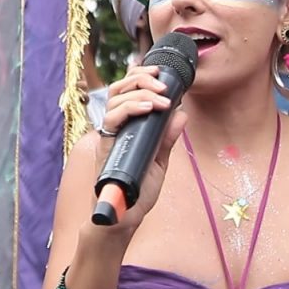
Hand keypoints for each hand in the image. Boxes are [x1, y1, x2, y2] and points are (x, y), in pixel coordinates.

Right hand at [95, 65, 187, 233]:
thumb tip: (182, 115)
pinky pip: (112, 119)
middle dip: (141, 78)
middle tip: (162, 84)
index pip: (127, 90)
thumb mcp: (159, 161)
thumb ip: (167, 138)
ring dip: (140, 92)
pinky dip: (130, 109)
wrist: (124, 216)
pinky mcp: (105, 145)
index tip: (159, 72)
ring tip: (161, 98)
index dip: (140, 75)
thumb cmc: (137, 191)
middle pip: (118, 88)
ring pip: (115, 99)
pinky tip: (148, 109)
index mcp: (126, 126)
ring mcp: (108, 135)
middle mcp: (114, 127)